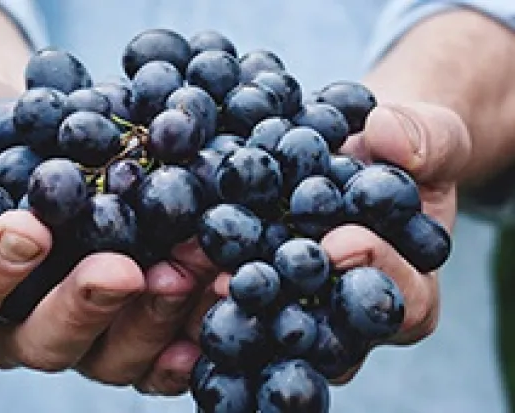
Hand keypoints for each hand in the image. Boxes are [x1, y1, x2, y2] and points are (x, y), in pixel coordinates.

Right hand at [0, 74, 221, 394]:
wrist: (45, 135)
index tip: (30, 230)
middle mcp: (19, 320)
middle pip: (43, 340)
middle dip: (86, 306)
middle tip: (125, 269)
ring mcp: (83, 328)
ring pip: (110, 354)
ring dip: (153, 317)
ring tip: (190, 270)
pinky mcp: (132, 322)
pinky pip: (160, 351)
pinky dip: (190, 334)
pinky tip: (217, 301)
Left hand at [174, 101, 471, 389]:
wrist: (358, 150)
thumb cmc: (402, 152)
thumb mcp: (431, 137)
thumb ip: (426, 139)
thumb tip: (388, 135)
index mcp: (407, 290)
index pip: (403, 302)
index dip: (376, 273)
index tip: (342, 242)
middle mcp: (348, 315)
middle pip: (323, 331)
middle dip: (284, 303)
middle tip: (243, 281)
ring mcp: (298, 307)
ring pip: (267, 323)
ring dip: (228, 301)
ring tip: (193, 274)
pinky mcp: (255, 286)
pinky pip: (230, 294)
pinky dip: (198, 277)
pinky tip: (168, 257)